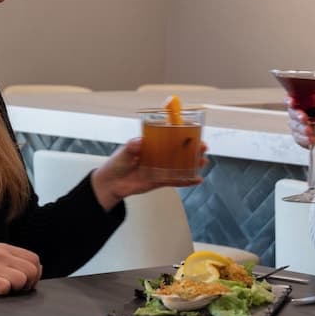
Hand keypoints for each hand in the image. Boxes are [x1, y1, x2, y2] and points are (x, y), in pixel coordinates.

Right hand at [0, 243, 41, 294]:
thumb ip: (11, 260)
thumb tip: (37, 269)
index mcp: (3, 247)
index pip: (34, 259)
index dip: (34, 274)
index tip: (24, 283)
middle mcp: (0, 253)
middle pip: (32, 270)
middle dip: (28, 284)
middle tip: (15, 290)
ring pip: (22, 279)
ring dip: (16, 289)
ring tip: (2, 290)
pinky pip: (5, 287)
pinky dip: (2, 293)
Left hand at [90, 137, 206, 209]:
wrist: (111, 183)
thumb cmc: (116, 163)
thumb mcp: (124, 152)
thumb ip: (132, 147)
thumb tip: (140, 141)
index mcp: (151, 144)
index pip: (169, 137)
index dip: (182, 135)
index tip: (193, 132)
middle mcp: (158, 156)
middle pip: (179, 151)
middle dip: (192, 149)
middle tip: (202, 147)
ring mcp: (160, 168)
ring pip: (180, 165)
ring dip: (192, 164)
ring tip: (203, 162)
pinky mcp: (160, 181)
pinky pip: (175, 181)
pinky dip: (186, 181)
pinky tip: (197, 180)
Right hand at [285, 97, 314, 164]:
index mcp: (306, 104)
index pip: (294, 99)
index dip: (290, 100)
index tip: (292, 101)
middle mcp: (300, 113)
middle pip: (292, 112)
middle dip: (297, 115)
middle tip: (304, 118)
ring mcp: (298, 126)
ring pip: (295, 126)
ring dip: (302, 129)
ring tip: (310, 131)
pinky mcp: (299, 137)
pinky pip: (298, 138)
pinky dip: (304, 139)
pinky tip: (311, 139)